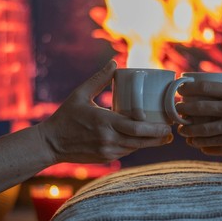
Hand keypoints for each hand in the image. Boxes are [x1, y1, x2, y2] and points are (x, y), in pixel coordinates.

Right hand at [38, 60, 172, 163]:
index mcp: (104, 122)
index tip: (166, 123)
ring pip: (135, 148)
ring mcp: (107, 151)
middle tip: (171, 132)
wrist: (51, 143)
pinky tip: (144, 141)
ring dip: (150, 143)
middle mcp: (108, 139)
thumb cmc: (66, 116)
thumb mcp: (80, 94)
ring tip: (164, 137)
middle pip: (140, 141)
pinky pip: (126, 152)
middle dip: (158, 137)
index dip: (154, 128)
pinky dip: (136, 146)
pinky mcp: (105, 158)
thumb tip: (114, 62)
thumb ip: (98, 79)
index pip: (136, 127)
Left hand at [176, 81, 221, 158]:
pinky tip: (195, 143)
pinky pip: (214, 143)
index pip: (206, 88)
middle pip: (200, 108)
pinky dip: (202, 143)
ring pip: (203, 129)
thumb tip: (214, 86)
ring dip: (189, 130)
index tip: (180, 89)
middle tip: (176, 109)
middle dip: (184, 109)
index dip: (190, 88)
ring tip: (181, 129)